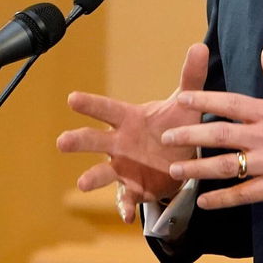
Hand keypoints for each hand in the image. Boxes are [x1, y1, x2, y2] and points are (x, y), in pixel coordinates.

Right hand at [57, 43, 207, 222]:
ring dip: (92, 177)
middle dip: (79, 140)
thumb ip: (190, 76)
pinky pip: (126, 199)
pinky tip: (126, 216)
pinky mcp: (134, 189)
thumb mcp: (183, 104)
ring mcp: (124, 168)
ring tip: (83, 184)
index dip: (91, 104)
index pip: (107, 109)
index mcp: (129, 120)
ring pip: (103, 173)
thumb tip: (199, 46)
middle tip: (62, 141)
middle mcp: (120, 144)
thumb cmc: (173, 126)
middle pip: (95, 140)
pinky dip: (125, 207)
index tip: (72, 98)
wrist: (180, 159)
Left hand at [162, 45, 262, 209]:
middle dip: (190, 134)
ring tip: (174, 169)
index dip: (204, 100)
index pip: (231, 103)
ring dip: (197, 168)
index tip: (182, 98)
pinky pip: (243, 194)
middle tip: (166, 135)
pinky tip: (203, 200)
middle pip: (220, 134)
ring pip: (226, 166)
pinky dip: (221, 199)